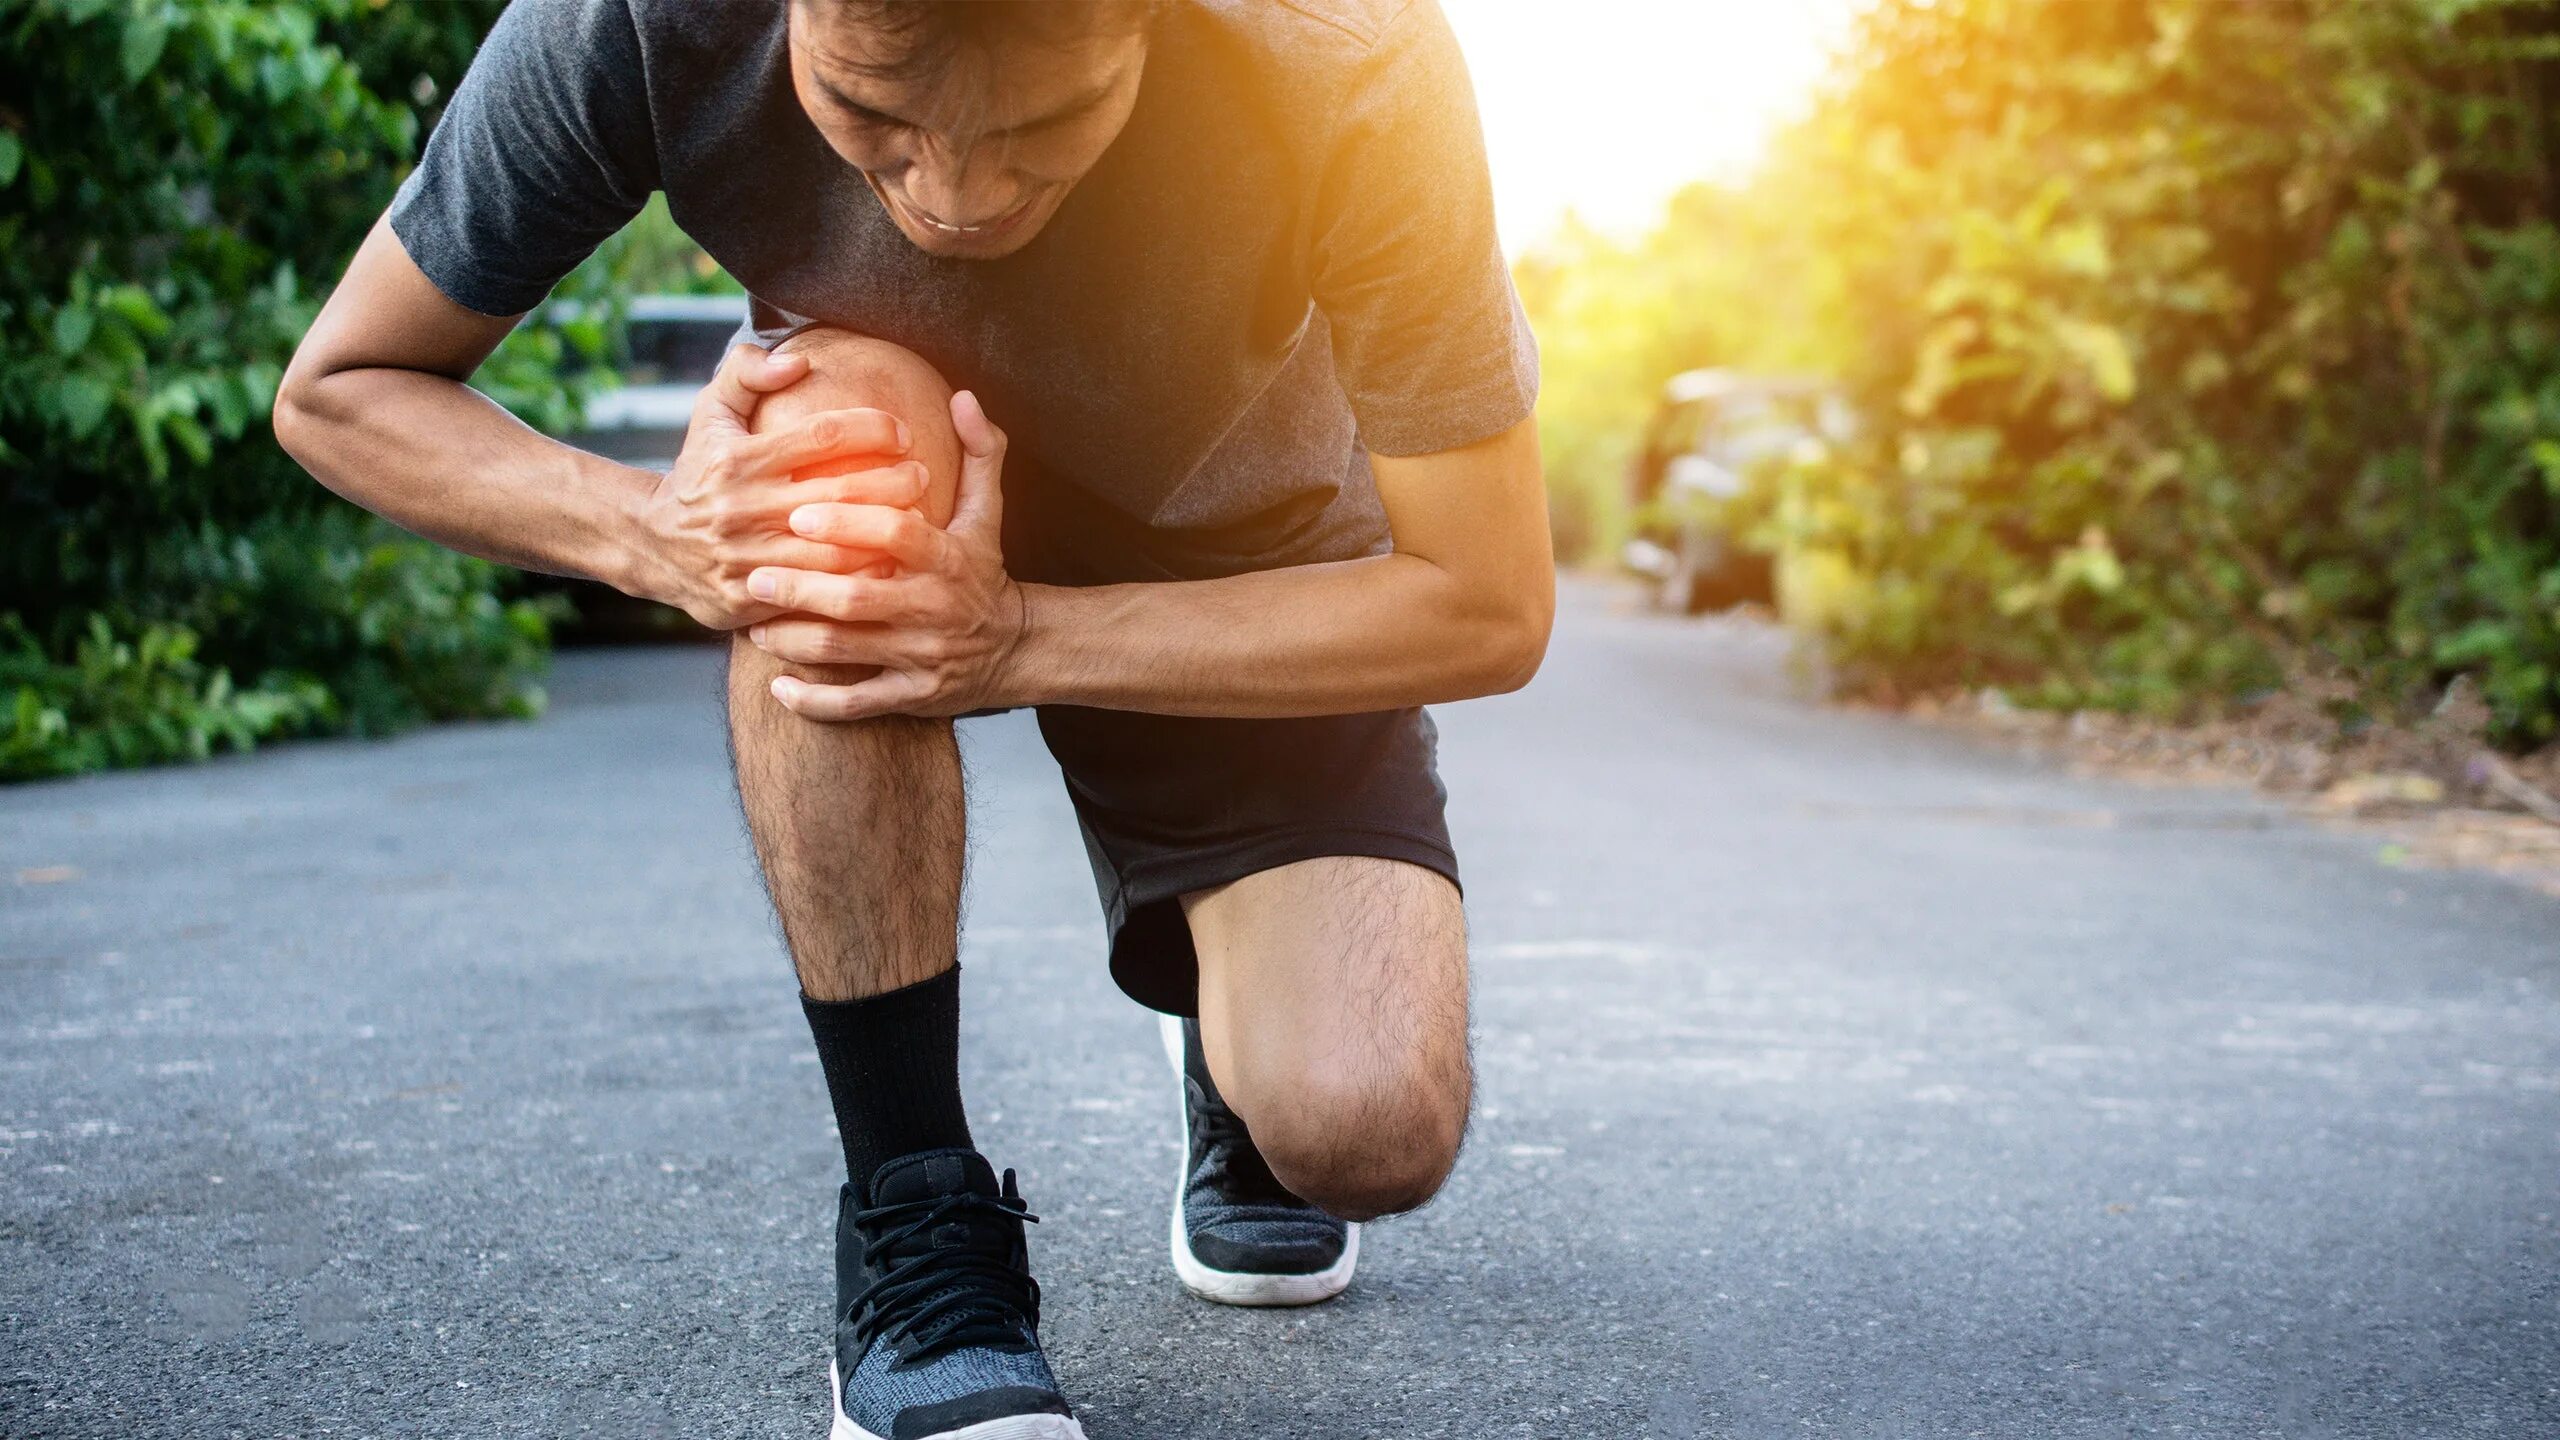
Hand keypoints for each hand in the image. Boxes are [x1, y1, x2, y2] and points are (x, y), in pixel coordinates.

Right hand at [625, 344, 928, 629]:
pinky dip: (859, 579)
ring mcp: (747, 558)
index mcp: (738, 459)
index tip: (901, 431)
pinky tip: (889, 564)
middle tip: (922, 474)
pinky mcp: (750, 600)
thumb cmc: (698, 469)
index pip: (823, 435)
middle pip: (841, 494)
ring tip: (917, 518)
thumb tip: (798, 363)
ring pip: (838, 551)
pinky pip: (819, 594)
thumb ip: (747, 373)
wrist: (650, 542)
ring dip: (886, 534)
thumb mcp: (710, 412)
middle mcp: (743, 509)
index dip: (872, 428)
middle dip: (895, 482)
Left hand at [743, 389, 1026, 719]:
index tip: (799, 513)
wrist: (1017, 648)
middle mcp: (935, 609)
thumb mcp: (989, 512)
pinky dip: (815, 701)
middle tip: (753, 576)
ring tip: (755, 625)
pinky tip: (778, 686)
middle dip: (800, 589)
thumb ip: (979, 452)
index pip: (896, 534)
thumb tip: (963, 396)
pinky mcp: (914, 697)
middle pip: (857, 598)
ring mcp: (923, 657)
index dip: (848, 522)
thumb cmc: (986, 570)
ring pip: (847, 651)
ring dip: (794, 641)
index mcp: (949, 559)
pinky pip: (857, 704)